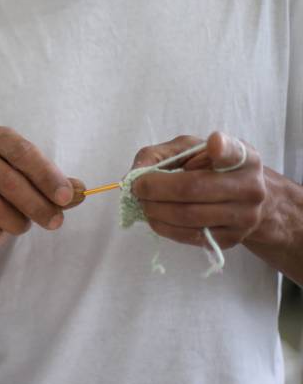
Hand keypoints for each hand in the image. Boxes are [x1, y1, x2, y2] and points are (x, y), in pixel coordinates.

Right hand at [0, 126, 77, 252]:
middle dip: (38, 206)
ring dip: (17, 223)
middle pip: (10, 181)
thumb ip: (59, 187)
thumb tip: (81, 191)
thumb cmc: (9, 191)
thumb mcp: (37, 184)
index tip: (67, 197)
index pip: (24, 152)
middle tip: (56, 223)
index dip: (47, 176)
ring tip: (22, 225)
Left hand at [131, 131, 269, 248]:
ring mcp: (244, 217)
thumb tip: (133, 176)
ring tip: (144, 202)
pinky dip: (163, 226)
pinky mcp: (231, 239)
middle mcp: (250, 188)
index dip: (223, 149)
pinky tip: (156, 216)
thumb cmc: (210, 168)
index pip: (235, 152)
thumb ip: (159, 154)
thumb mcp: (188, 150)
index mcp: (244, 158)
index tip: (214, 143)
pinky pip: (188, 235)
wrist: (243, 200)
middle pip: (192, 188)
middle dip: (154, 188)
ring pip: (187, 216)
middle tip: (137, 187)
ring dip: (154, 209)